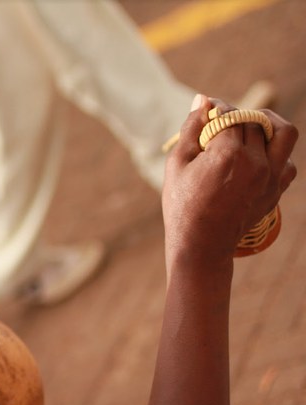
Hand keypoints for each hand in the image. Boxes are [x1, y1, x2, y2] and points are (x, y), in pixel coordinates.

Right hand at [162, 95, 297, 267]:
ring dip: (269, 124)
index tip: (208, 111)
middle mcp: (255, 162)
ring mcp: (270, 177)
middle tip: (221, 125)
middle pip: (254, 121)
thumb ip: (192, 128)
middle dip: (237, 117)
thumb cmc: (182, 204)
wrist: (201, 244)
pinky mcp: (277, 190)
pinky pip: (288, 161)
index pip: (229, 115)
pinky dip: (276, 154)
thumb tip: (203, 99)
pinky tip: (257, 158)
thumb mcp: (177, 163)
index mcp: (227, 154)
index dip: (217, 108)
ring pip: (284, 133)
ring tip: (252, 127)